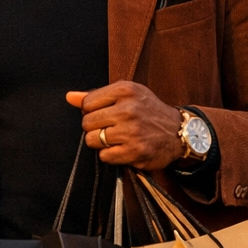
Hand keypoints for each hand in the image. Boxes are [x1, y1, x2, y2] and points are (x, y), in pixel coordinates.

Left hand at [67, 81, 182, 169]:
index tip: (105, 113)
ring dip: (101, 143)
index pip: (86, 103)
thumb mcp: (126, 94)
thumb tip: (69, 97)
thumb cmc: (148, 111)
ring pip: (92, 140)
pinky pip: (105, 156)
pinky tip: (123, 148)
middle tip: (111, 127)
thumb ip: (96, 95)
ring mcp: (132, 131)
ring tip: (117, 138)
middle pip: (87, 123)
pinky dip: (111, 155)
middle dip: (94, 128)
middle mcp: (129, 109)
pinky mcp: (135, 151)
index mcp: (125, 90)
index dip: (91, 111)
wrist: (179, 132)